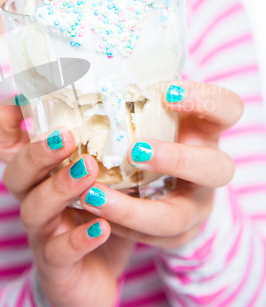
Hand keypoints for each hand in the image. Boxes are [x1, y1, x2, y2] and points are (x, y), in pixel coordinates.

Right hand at [0, 106, 133, 306]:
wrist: (96, 277)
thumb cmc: (97, 214)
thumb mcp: (99, 175)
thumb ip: (103, 144)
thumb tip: (127, 99)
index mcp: (38, 174)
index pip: (4, 144)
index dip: (5, 120)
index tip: (21, 96)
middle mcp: (32, 198)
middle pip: (15, 172)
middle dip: (38, 152)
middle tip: (68, 137)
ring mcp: (42, 232)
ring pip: (34, 208)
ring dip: (60, 187)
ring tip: (89, 170)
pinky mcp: (56, 264)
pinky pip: (59, 251)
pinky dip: (79, 238)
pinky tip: (103, 227)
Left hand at [77, 81, 242, 248]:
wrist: (169, 186)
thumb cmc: (154, 136)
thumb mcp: (152, 115)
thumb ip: (133, 98)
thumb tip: (80, 66)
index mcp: (206, 131)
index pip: (227, 109)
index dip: (205, 100)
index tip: (166, 91)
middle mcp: (208, 168)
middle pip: (217, 168)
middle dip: (176, 159)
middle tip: (135, 151)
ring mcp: (196, 205)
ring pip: (178, 217)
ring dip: (133, 209)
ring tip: (90, 195)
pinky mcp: (178, 235)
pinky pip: (152, 239)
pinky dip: (119, 226)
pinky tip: (88, 212)